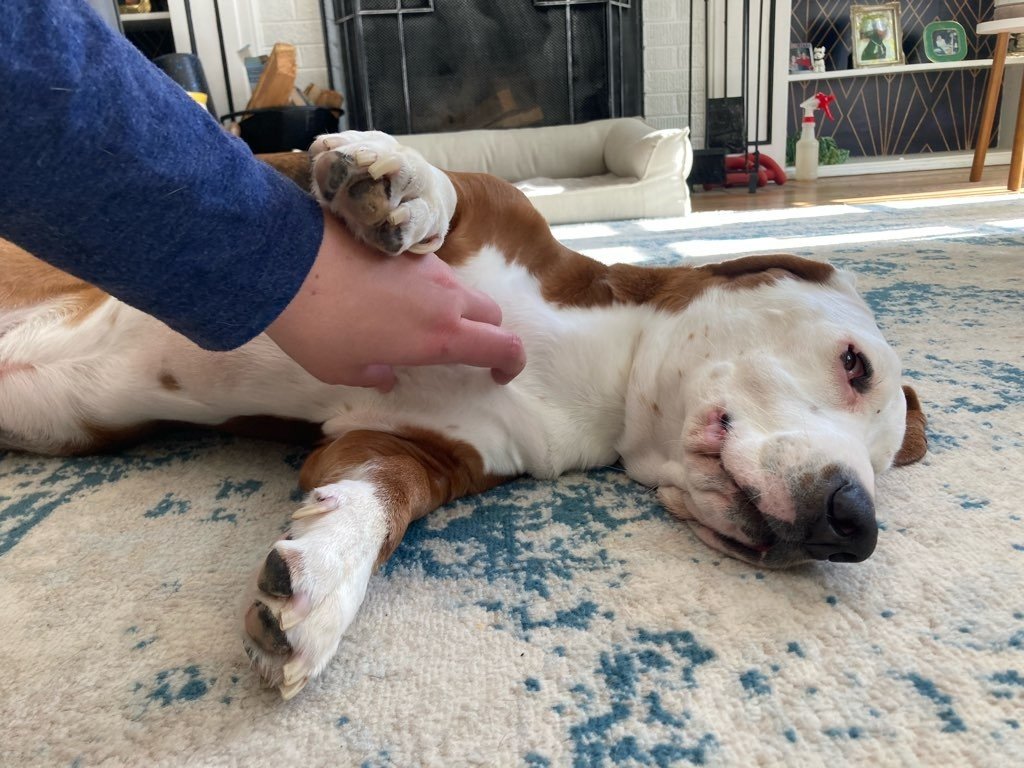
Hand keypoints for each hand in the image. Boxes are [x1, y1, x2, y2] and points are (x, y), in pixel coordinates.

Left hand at [266, 210, 525, 389]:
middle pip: (491, 313)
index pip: (504, 346)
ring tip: (412, 322)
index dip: (512, 363)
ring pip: (459, 290)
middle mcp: (445, 297)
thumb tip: (388, 375)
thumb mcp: (342, 370)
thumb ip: (375, 374)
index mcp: (440, 337)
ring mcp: (427, 266)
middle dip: (486, 334)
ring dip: (452, 309)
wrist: (286, 261)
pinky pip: (429, 271)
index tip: (497, 375)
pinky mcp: (404, 245)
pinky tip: (386, 294)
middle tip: (460, 350)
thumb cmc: (317, 327)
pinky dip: (424, 287)